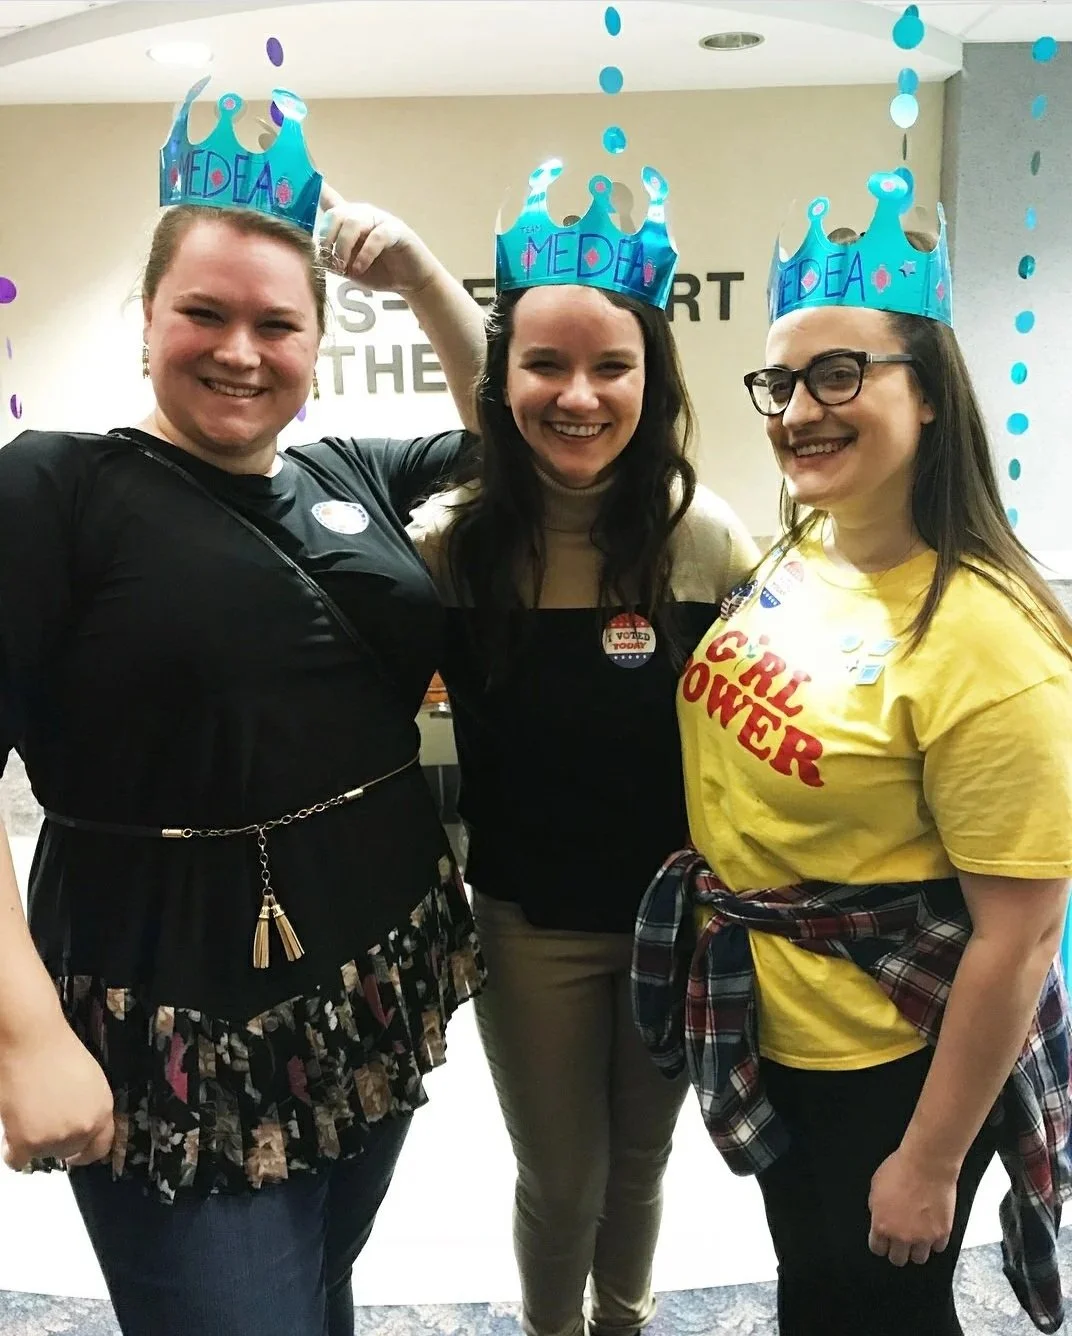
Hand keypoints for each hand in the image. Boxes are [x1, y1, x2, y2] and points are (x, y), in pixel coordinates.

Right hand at [0, 1017, 113, 1170]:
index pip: (100, 1148)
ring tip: (27, 1111)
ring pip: (41, 1154)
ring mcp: (56, 1138)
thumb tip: (79, 1123)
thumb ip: (88, 1108)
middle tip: (41, 1123)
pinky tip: (11, 1132)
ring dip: (32, 1140)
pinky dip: (11, 1149)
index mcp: (102, 1112)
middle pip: (67, 1152)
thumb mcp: (90, 1082)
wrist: (32, 1041)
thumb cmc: (56, 1051)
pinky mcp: (28, 1142)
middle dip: (55, 1142)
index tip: (75, 1154)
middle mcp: (83, 1128)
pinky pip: (17, 1161)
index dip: (84, 1152)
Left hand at [317, 186, 436, 295]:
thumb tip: (316, 256)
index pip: (330, 199)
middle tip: (328, 261)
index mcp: (348, 221)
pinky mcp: (396, 231)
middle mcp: (362, 215)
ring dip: (343, 246)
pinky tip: (360, 268)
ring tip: (343, 266)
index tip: (307, 178)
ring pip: (353, 223)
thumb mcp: (349, 269)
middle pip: (336, 214)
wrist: (410, 281)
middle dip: (327, 238)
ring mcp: (379, 220)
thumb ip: (332, 260)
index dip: (317, 188)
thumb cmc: (379, 271)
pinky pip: (376, 237)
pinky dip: (364, 254)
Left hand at [867, 1147, 956, 1266]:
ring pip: (919, 1259)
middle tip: (901, 1240)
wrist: (927, 1163)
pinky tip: (932, 1229)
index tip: (884, 1241)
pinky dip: (935, 1241)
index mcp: (881, 1224)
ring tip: (918, 1237)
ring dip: (917, 1249)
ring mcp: (923, 1237)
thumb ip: (876, 1208)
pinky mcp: (941, 1234)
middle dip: (898, 1250)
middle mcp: (901, 1235)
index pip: (877, 1249)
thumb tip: (879, 1216)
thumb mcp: (876, 1186)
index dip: (880, 1244)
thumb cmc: (900, 1169)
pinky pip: (937, 1248)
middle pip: (897, 1259)